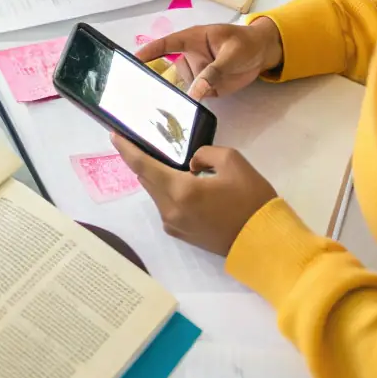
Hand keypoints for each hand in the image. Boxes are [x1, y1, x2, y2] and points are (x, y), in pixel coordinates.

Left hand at [113, 137, 276, 256]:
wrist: (263, 242)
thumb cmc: (250, 200)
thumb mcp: (232, 161)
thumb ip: (204, 154)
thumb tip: (191, 165)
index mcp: (180, 190)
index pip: (142, 166)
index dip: (125, 149)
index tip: (113, 135)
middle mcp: (170, 210)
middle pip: (146, 179)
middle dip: (142, 160)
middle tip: (145, 142)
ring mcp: (174, 225)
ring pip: (156, 193)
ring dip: (157, 176)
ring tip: (169, 160)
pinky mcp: (181, 234)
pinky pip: (165, 205)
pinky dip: (167, 190)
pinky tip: (181, 182)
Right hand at [136, 18, 282, 99]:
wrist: (263, 53)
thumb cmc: (246, 43)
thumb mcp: (231, 54)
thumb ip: (213, 72)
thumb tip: (195, 92)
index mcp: (193, 40)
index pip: (166, 44)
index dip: (148, 52)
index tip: (132, 60)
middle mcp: (190, 57)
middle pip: (168, 71)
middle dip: (153, 82)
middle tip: (136, 96)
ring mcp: (197, 73)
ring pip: (180, 88)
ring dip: (171, 98)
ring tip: (155, 112)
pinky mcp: (205, 87)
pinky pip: (193, 97)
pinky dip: (186, 105)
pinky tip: (178, 116)